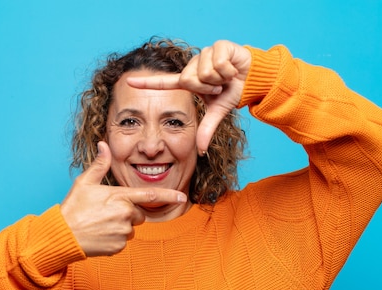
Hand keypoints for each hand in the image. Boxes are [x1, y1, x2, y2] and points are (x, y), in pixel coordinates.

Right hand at [60, 142, 186, 256]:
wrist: (63, 235)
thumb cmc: (73, 208)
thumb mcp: (84, 182)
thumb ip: (99, 165)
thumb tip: (103, 145)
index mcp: (120, 197)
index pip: (151, 195)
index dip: (169, 196)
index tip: (182, 197)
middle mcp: (125, 214)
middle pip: (139, 214)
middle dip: (128, 212)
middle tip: (107, 212)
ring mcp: (123, 232)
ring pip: (131, 228)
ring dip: (121, 226)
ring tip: (101, 223)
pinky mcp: (118, 247)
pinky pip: (123, 241)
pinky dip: (114, 238)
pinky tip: (100, 234)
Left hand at [126, 40, 251, 153]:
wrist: (253, 79)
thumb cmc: (232, 92)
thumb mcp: (217, 112)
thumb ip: (206, 129)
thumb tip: (201, 151)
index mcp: (190, 81)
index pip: (164, 83)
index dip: (147, 83)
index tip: (128, 82)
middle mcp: (193, 66)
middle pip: (188, 80)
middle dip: (207, 88)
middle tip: (219, 87)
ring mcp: (204, 54)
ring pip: (203, 72)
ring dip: (219, 79)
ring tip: (226, 77)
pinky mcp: (217, 46)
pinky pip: (217, 63)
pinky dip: (228, 71)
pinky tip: (232, 68)